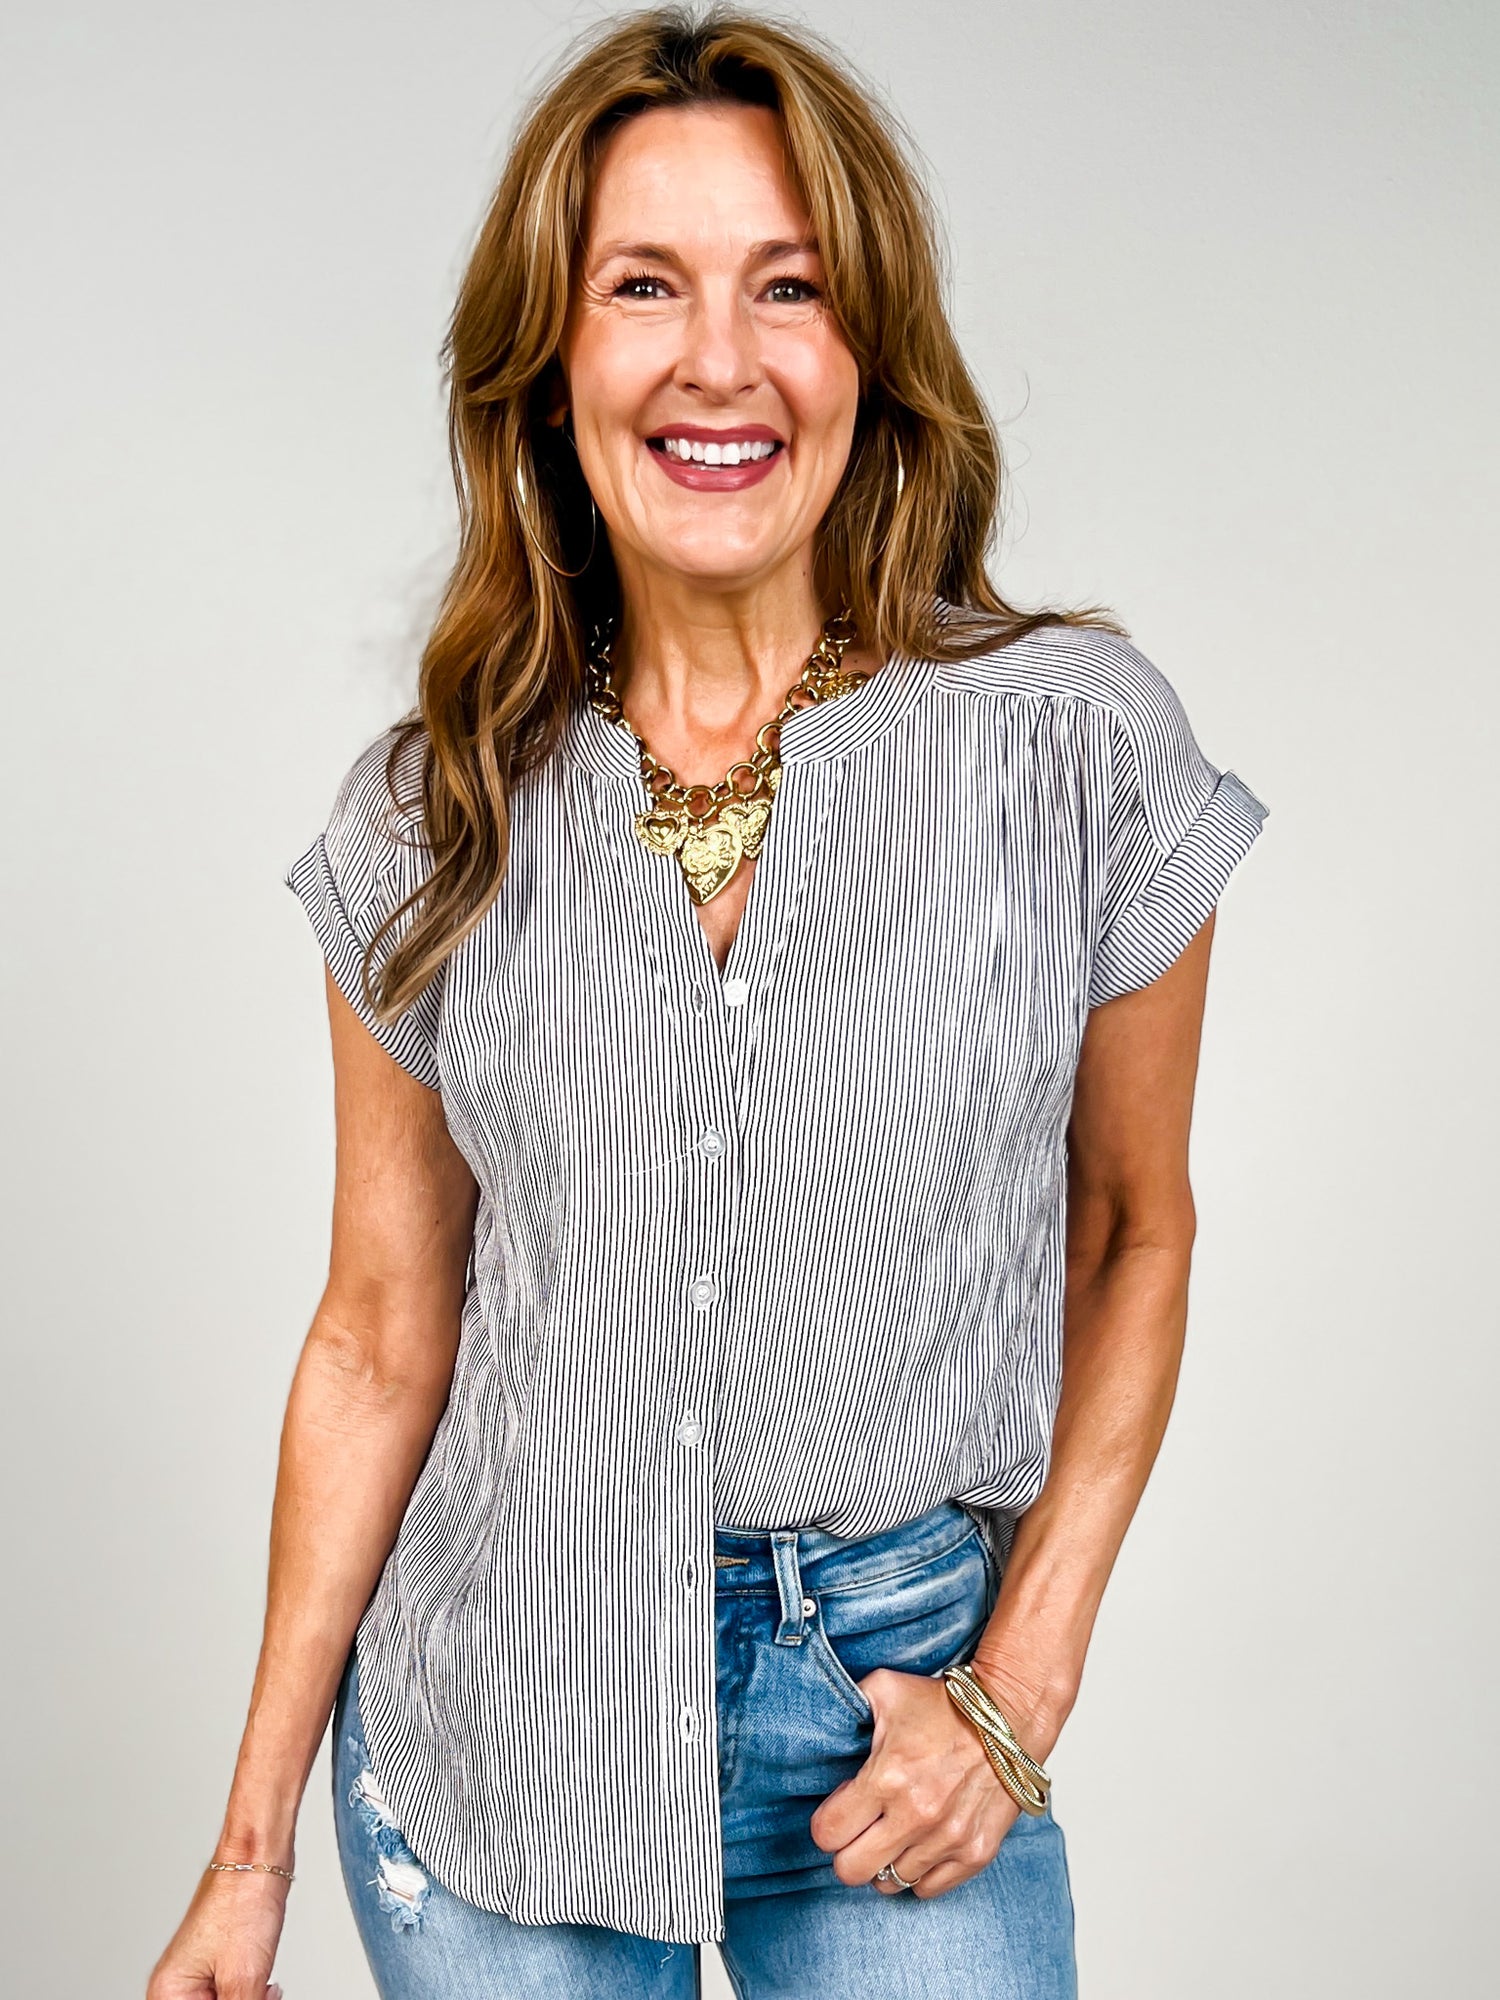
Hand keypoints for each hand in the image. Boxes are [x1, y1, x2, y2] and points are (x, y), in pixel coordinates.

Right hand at [145, 1865, 289, 1999]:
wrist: (260, 1857)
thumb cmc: (243, 1901)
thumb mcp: (244, 1980)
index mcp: (167, 1994)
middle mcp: (176, 1986)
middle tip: (262, 1994)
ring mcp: (197, 1975)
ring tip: (266, 1988)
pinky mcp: (219, 1965)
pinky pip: (231, 1996)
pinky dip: (251, 1996)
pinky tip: (267, 1987)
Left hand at [808, 1658, 1061, 1900]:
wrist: (1007, 1716)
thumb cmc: (944, 1703)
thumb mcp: (884, 1689)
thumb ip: (847, 1708)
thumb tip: (818, 1724)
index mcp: (886, 1776)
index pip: (828, 1833)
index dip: (827, 1823)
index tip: (840, 1809)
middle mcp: (915, 1815)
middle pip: (851, 1871)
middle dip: (847, 1851)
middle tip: (859, 1831)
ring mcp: (947, 1838)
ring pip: (890, 1882)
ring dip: (886, 1860)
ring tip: (894, 1831)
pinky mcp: (975, 1853)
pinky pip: (928, 1889)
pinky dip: (920, 1872)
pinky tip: (920, 1844)